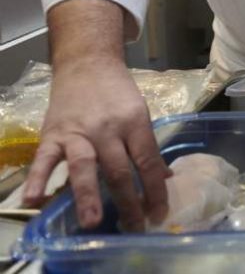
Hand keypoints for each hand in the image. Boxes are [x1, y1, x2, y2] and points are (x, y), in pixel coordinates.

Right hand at [22, 58, 169, 230]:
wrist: (87, 63)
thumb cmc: (117, 93)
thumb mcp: (141, 113)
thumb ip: (147, 147)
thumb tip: (164, 178)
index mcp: (135, 122)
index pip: (148, 161)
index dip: (156, 189)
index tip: (159, 213)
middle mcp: (108, 128)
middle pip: (119, 168)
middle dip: (128, 201)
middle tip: (134, 227)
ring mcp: (78, 132)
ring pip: (85, 165)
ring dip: (89, 195)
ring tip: (93, 221)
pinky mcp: (52, 134)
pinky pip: (44, 159)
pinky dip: (39, 178)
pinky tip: (35, 199)